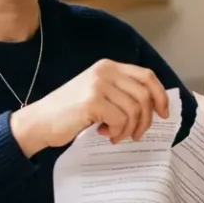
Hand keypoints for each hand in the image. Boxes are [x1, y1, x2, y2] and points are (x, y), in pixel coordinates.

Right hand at [10, 59, 168, 154]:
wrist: (39, 122)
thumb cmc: (69, 113)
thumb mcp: (97, 94)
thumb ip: (120, 93)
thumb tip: (154, 107)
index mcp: (108, 66)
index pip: (147, 76)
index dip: (160, 95)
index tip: (164, 114)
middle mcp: (105, 71)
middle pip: (144, 95)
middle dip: (146, 120)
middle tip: (136, 135)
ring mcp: (98, 85)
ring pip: (134, 110)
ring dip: (129, 129)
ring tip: (116, 136)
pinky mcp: (92, 101)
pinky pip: (121, 120)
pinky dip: (118, 132)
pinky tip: (104, 134)